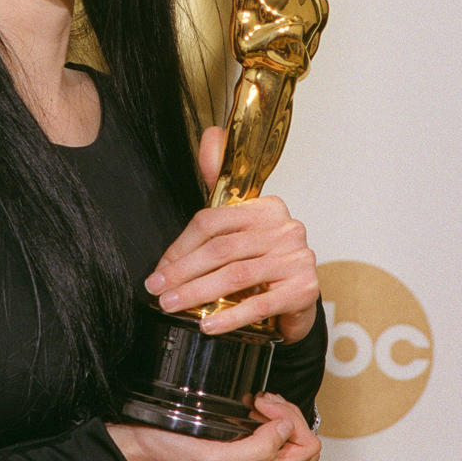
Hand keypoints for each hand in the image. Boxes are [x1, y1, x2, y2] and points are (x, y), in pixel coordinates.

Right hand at [106, 393, 320, 460]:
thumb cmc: (169, 456)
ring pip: (287, 436)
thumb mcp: (215, 458)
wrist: (139, 453)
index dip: (291, 421)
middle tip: (262, 399)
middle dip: (288, 414)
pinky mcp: (235, 448)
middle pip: (301, 442)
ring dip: (277, 412)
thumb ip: (257, 450)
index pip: (305, 449)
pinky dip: (264, 414)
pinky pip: (267, 432)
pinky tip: (247, 404)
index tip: (263, 405)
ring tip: (255, 399)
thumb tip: (286, 430)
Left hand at [143, 127, 318, 342]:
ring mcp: (298, 258)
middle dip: (183, 272)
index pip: (213, 221)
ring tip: (172, 306)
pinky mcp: (304, 289)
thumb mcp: (238, 227)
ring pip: (236, 275)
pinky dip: (229, 316)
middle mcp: (286, 228)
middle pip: (222, 249)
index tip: (160, 269)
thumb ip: (219, 186)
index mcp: (267, 207)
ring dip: (198, 293)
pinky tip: (207, 325)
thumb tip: (211, 135)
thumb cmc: (261, 263)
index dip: (181, 246)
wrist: (296, 304)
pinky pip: (259, 303)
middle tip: (157, 290)